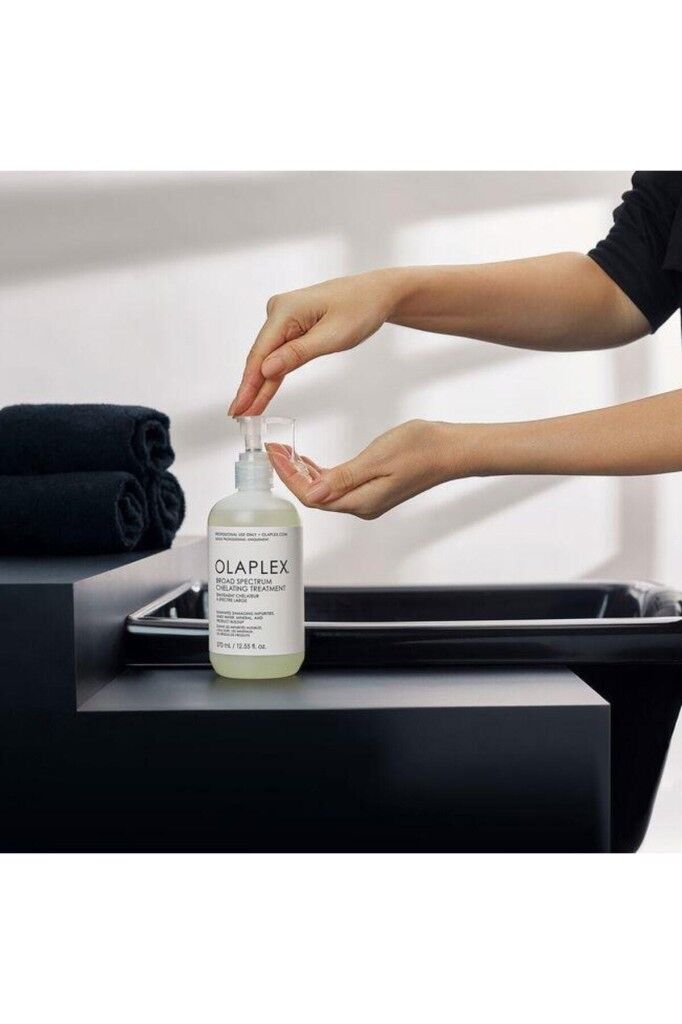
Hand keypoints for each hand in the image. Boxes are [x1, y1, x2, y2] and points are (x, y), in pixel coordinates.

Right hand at [229, 270, 402, 415]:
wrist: (376, 294)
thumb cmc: (360, 309)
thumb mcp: (333, 336)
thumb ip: (298, 354)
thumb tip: (266, 369)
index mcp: (285, 310)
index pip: (260, 354)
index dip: (248, 384)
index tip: (238, 407)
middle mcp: (279, 311)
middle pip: (260, 357)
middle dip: (250, 388)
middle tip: (238, 415)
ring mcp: (284, 317)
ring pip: (269, 357)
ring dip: (260, 384)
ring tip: (247, 411)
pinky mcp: (292, 324)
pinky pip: (280, 353)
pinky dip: (274, 373)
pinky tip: (262, 392)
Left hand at [267, 420, 476, 519]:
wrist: (451, 450)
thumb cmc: (421, 449)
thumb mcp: (377, 459)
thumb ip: (344, 477)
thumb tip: (313, 492)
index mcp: (361, 501)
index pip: (312, 495)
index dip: (289, 476)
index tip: (274, 455)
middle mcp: (362, 505)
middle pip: (315, 495)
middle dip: (290, 474)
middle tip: (273, 450)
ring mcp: (368, 498)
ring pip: (326, 490)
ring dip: (304, 473)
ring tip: (285, 453)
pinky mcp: (373, 488)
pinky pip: (339, 485)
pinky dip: (321, 473)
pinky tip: (311, 461)